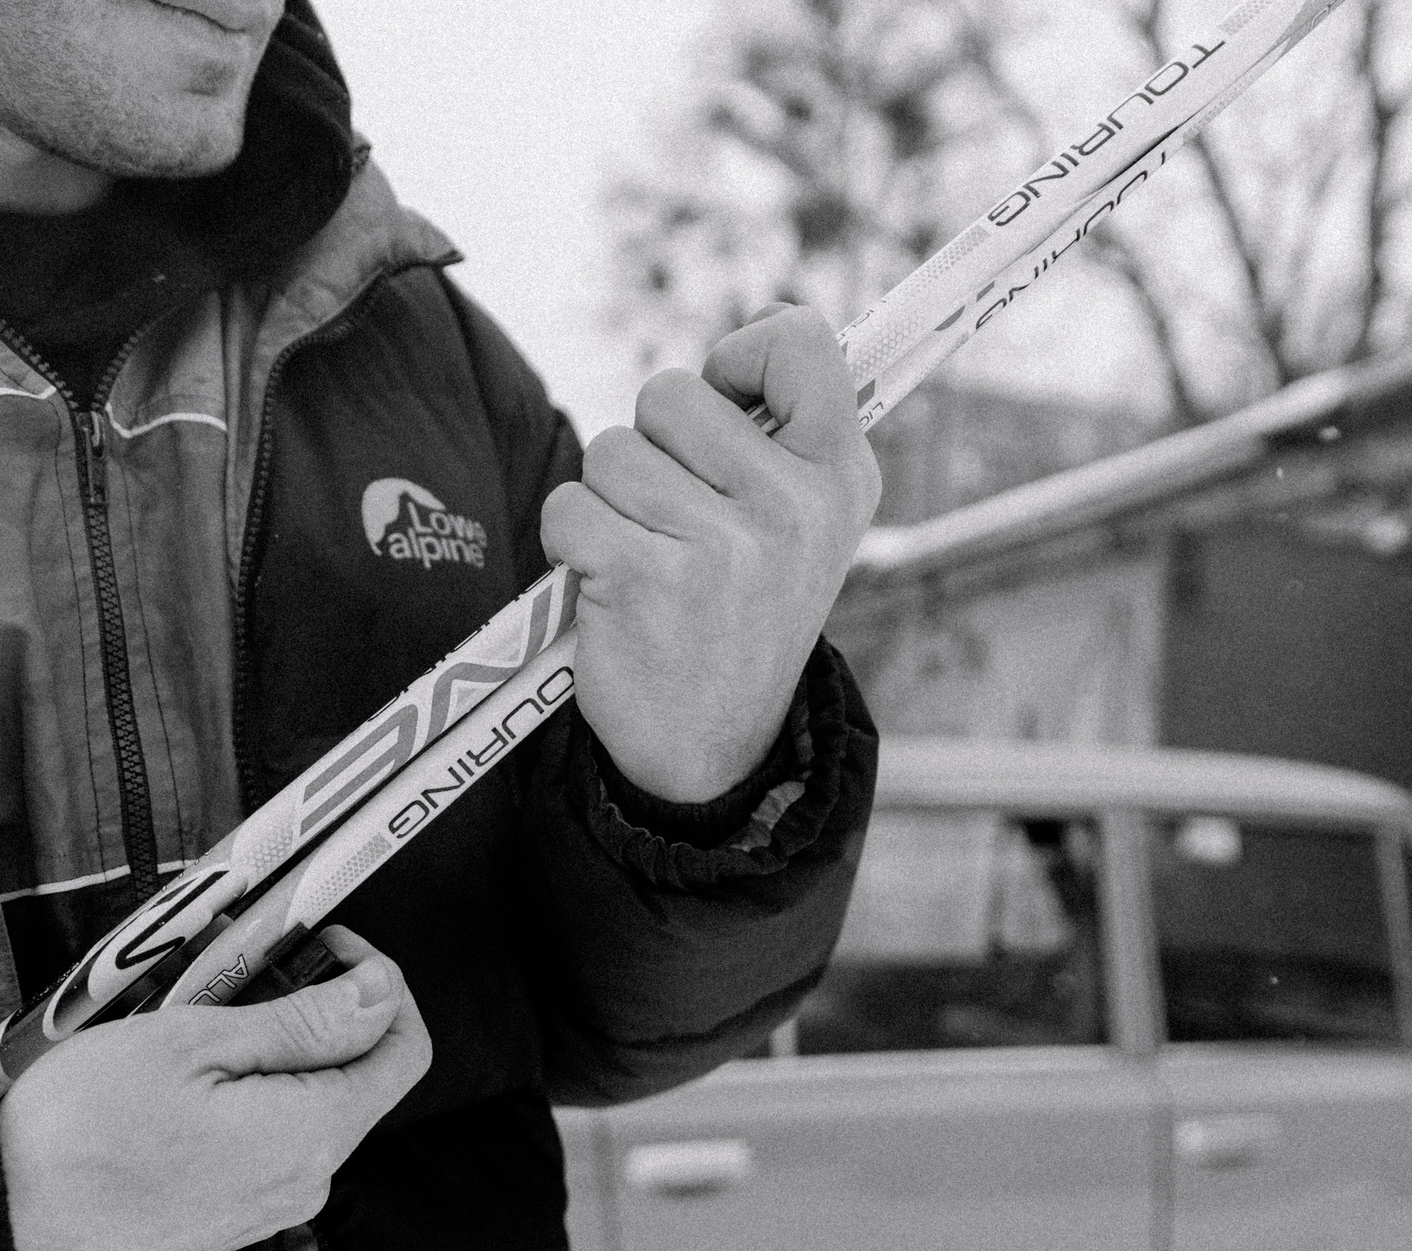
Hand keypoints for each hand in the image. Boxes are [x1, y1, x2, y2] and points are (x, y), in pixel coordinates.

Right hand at [0, 928, 430, 1250]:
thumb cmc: (80, 1131)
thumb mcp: (191, 1043)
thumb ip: (300, 1021)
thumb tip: (381, 995)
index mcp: (315, 1133)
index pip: (405, 1049)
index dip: (381, 983)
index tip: (323, 941)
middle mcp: (308, 1180)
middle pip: (355, 1073)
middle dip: (312, 1005)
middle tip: (237, 962)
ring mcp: (268, 1207)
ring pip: (303, 1101)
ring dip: (266, 1042)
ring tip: (189, 1005)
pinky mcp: (227, 1218)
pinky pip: (262, 1137)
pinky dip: (238, 1087)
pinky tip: (174, 1064)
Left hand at [543, 305, 880, 802]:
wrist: (710, 750)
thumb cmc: (739, 615)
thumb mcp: (801, 529)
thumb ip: (783, 439)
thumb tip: (751, 339)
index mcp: (842, 479)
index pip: (802, 342)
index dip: (739, 357)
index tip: (724, 403)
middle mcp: (794, 508)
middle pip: (670, 394)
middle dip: (650, 449)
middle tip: (676, 524)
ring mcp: (723, 546)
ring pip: (610, 452)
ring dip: (607, 502)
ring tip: (645, 560)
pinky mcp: (646, 578)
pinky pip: (569, 507)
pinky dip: (570, 543)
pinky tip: (610, 588)